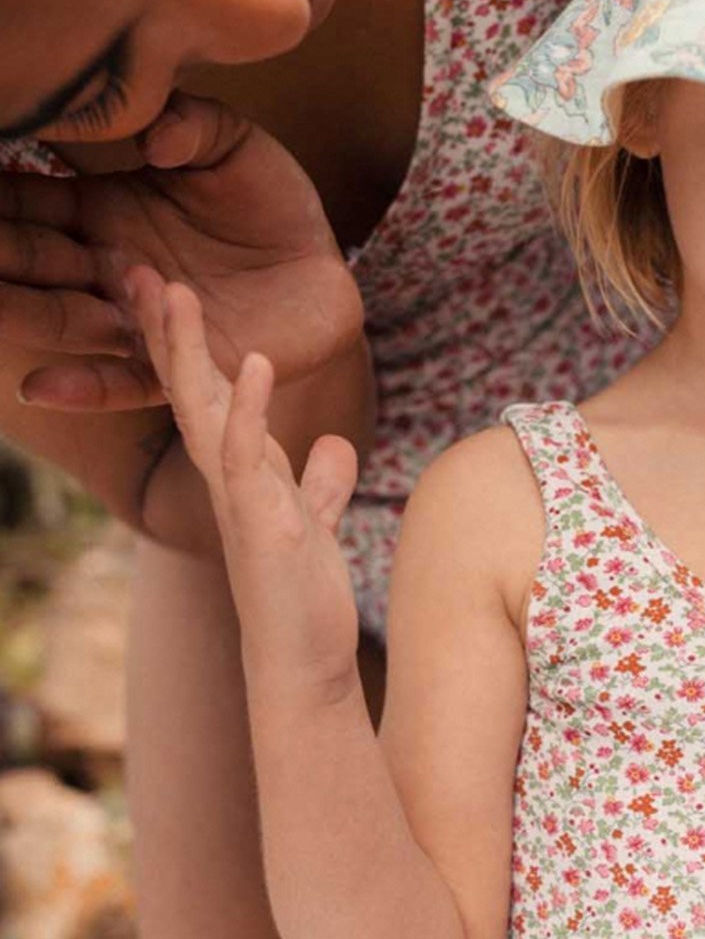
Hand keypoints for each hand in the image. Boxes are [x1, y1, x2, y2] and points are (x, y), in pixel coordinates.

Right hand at [2, 97, 361, 412]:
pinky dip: (84, 386)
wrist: (324, 270)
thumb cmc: (270, 202)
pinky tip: (39, 386)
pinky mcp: (182, 366)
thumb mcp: (233, 146)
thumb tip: (152, 135)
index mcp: (103, 207)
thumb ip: (192, 126)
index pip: (29, 198)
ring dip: (20, 314)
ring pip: (63, 319)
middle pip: (31, 261)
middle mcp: (107, 265)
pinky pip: (125, 381)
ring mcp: (139, 319)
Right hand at [133, 270, 360, 697]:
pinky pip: (248, 457)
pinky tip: (253, 361)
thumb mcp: (315, 526)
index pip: (208, 397)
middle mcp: (229, 481)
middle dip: (166, 333)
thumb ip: (319, 484)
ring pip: (205, 413)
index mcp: (241, 475)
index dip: (185, 345)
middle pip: (190, 391)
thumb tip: (334, 444)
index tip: (164, 289)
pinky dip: (251, 408)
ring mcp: (240, 501)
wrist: (305, 668)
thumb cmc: (303, 601)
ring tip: (173, 293)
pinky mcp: (263, 524)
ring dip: (187, 354)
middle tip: (136, 270)